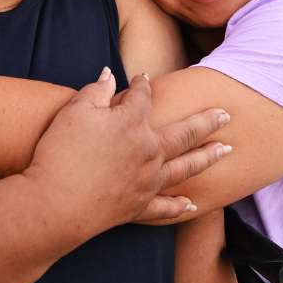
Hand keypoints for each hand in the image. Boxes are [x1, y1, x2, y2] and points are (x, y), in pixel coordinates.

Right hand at [23, 69, 231, 236]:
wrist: (55, 205)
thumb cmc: (60, 153)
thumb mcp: (74, 111)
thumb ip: (95, 91)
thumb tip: (108, 75)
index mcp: (133, 123)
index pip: (143, 97)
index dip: (142, 85)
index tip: (143, 78)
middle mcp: (149, 151)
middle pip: (185, 132)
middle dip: (207, 121)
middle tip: (227, 115)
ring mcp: (147, 181)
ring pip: (185, 167)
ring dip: (207, 157)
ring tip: (226, 150)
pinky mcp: (138, 208)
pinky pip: (165, 207)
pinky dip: (180, 206)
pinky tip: (192, 204)